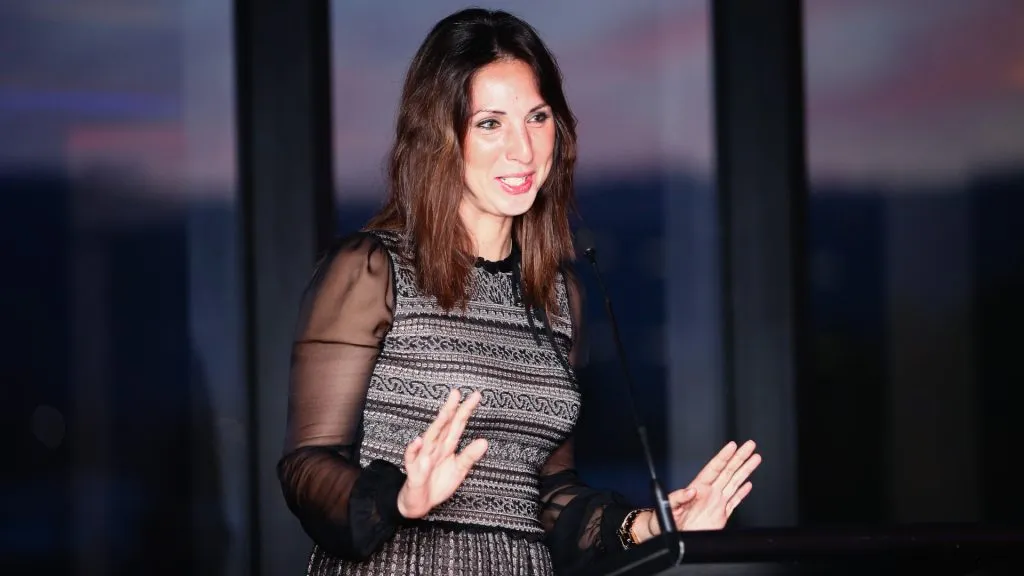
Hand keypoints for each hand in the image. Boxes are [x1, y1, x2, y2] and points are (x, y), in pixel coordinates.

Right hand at [396, 388, 487, 518]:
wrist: (420, 503)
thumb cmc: (437, 482)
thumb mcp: (459, 469)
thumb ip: (470, 455)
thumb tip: (485, 441)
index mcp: (446, 446)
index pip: (457, 425)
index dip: (466, 411)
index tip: (476, 396)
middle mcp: (435, 448)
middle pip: (443, 426)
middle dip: (450, 410)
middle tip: (456, 393)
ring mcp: (423, 458)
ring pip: (429, 439)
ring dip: (436, 426)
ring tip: (445, 414)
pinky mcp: (414, 472)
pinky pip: (412, 461)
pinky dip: (413, 451)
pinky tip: (418, 442)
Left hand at [647, 440, 760, 535]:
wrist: (666, 535)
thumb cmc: (664, 519)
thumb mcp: (667, 506)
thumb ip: (678, 497)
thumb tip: (690, 490)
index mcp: (697, 488)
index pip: (713, 468)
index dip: (723, 456)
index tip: (732, 446)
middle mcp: (709, 493)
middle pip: (728, 471)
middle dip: (739, 457)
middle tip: (749, 445)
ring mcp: (716, 503)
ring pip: (734, 483)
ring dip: (745, 470)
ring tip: (755, 458)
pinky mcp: (720, 516)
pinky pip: (734, 502)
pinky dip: (742, 493)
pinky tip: (748, 484)